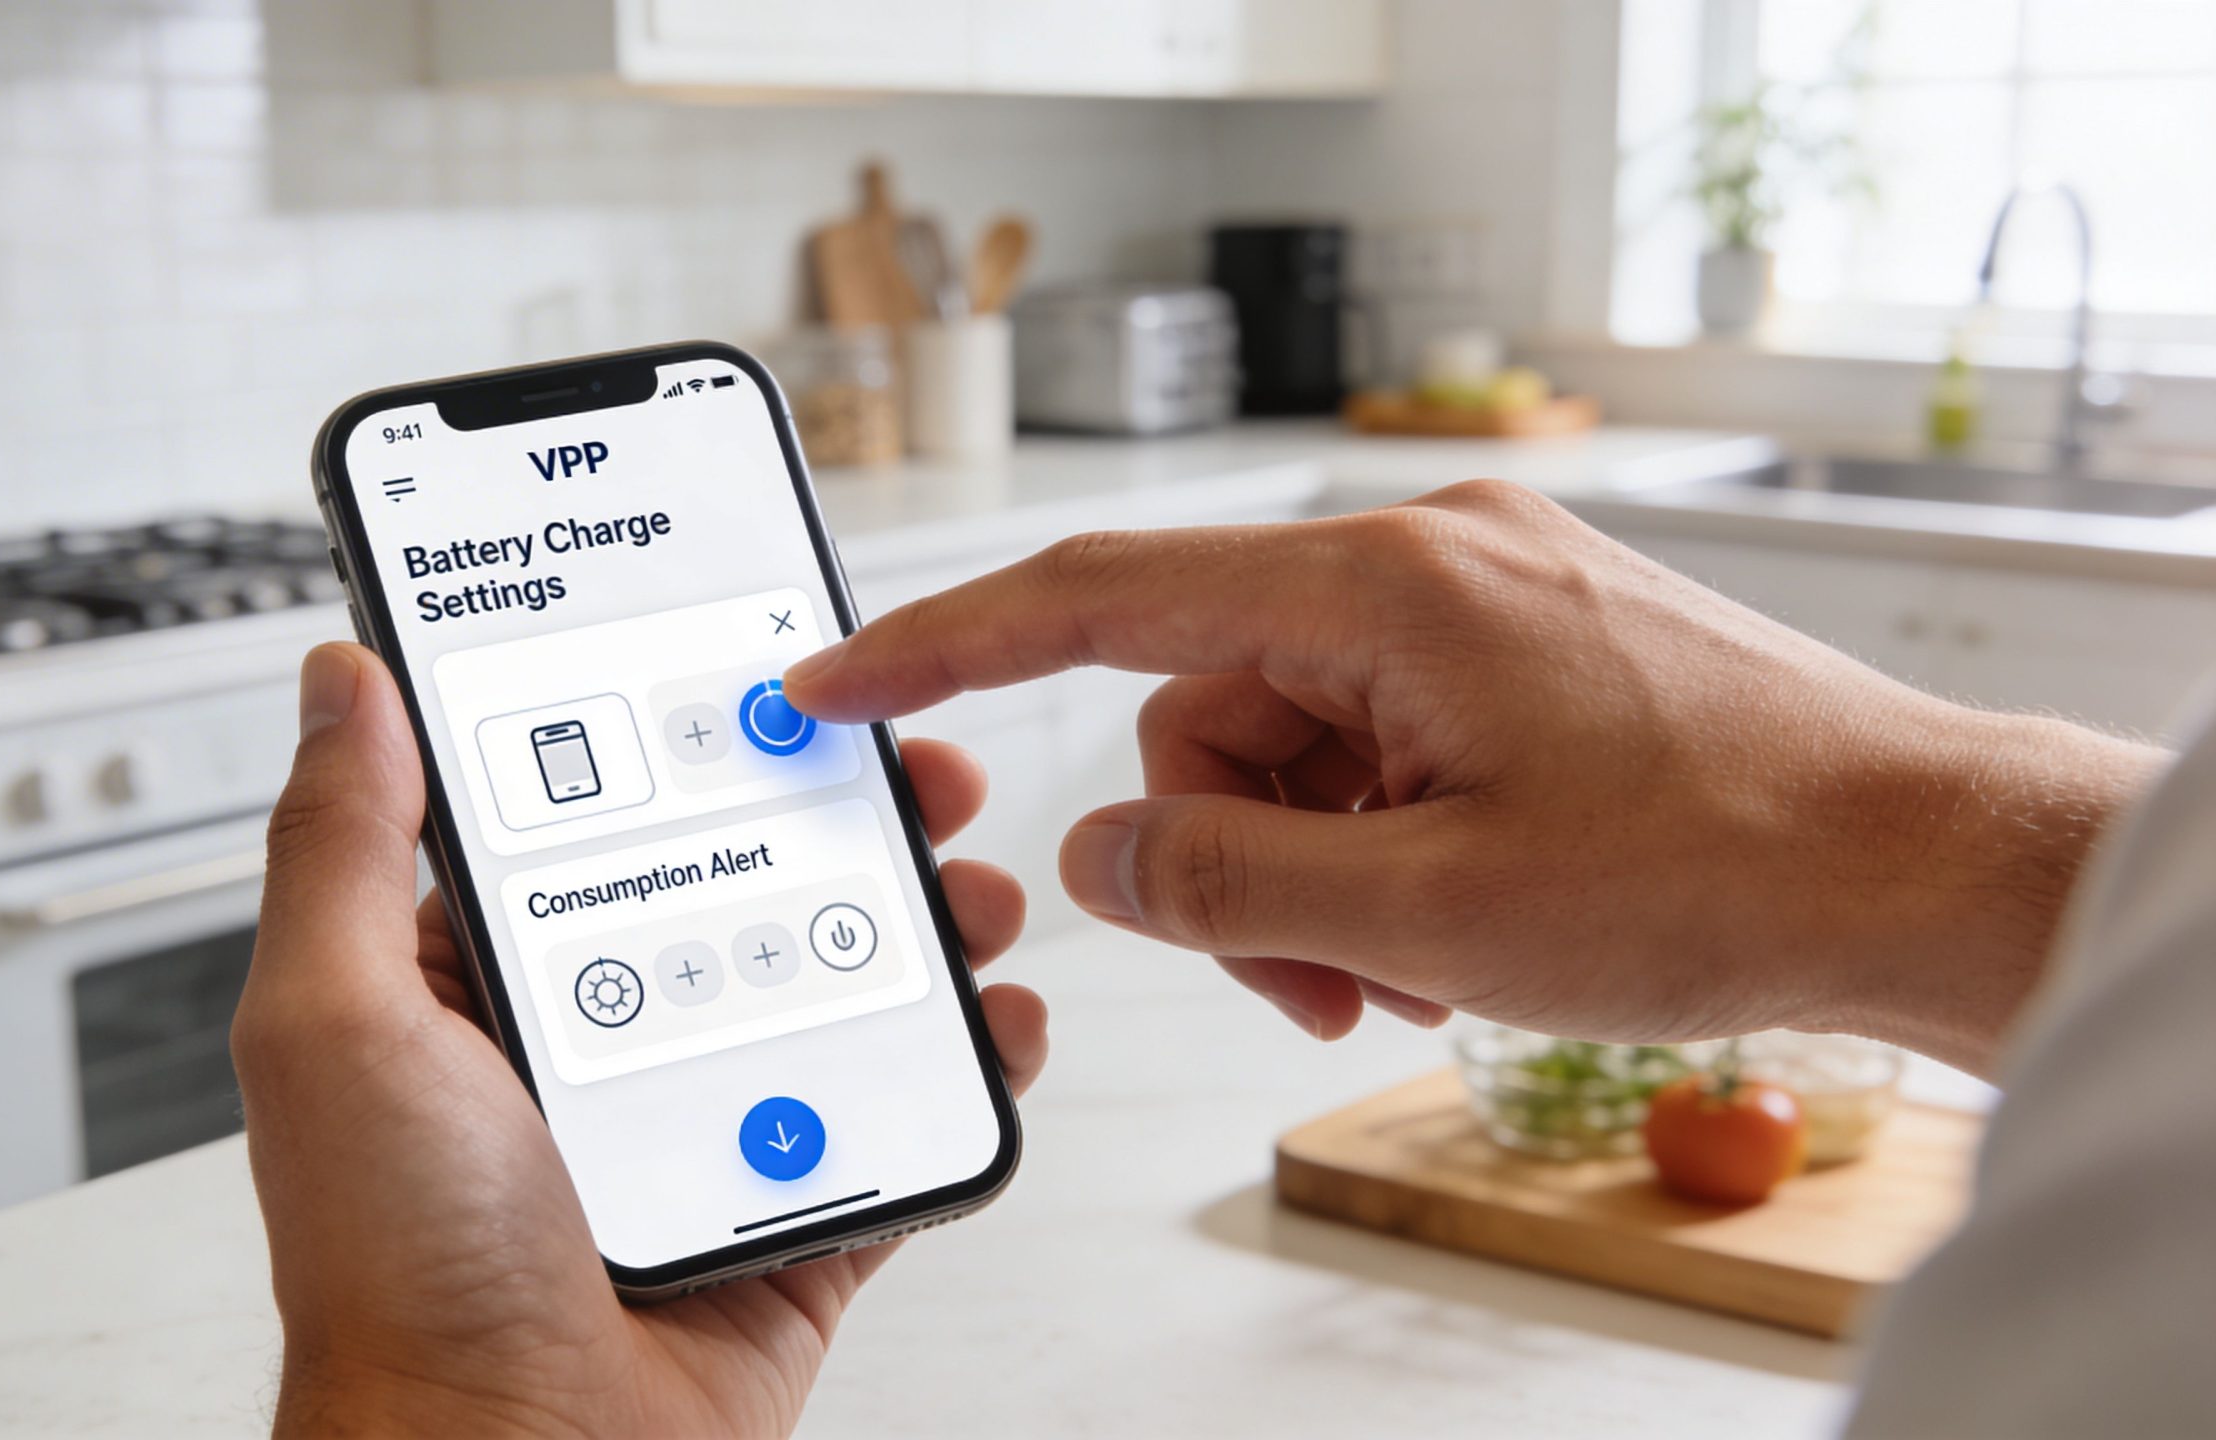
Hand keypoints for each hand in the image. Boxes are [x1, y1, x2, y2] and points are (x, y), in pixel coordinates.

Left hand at [234, 643, 1043, 1437]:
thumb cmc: (396, 1275)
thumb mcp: (337, 1025)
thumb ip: (344, 848)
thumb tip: (346, 684)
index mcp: (480, 987)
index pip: (595, 822)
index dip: (688, 739)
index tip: (771, 680)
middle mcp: (595, 1047)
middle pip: (745, 888)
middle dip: (844, 820)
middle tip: (918, 776)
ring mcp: (698, 1129)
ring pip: (835, 989)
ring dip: (924, 927)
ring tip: (975, 889)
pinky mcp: (788, 1212)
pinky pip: (894, 1118)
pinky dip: (963, 1068)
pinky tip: (997, 1020)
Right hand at [785, 481, 2162, 1074]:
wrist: (1919, 862)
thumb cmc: (1724, 866)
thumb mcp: (1433, 913)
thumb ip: (1227, 884)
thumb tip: (1100, 853)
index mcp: (1381, 585)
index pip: (1101, 594)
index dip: (944, 644)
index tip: (844, 683)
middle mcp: (1423, 561)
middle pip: (1202, 707)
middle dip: (1226, 858)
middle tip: (1315, 977)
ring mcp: (1478, 602)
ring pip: (1288, 741)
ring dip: (1313, 873)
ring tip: (1411, 967)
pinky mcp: (1519, 650)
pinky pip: (1375, 742)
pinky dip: (1378, 845)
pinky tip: (1453, 926)